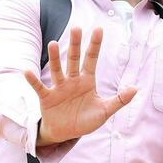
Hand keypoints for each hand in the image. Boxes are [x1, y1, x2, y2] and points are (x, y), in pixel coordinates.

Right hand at [25, 26, 136, 144]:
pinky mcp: (47, 98)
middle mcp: (72, 80)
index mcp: (87, 81)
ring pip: (57, 69)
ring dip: (55, 58)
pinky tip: (27, 71)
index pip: (92, 59)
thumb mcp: (104, 111)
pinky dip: (33, 80)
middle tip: (76, 28)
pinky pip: (39, 87)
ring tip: (53, 44)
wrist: (65, 134)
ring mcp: (59, 88)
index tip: (99, 29)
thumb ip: (119, 100)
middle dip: (76, 44)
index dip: (95, 45)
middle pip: (74, 59)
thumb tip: (135, 88)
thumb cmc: (84, 120)